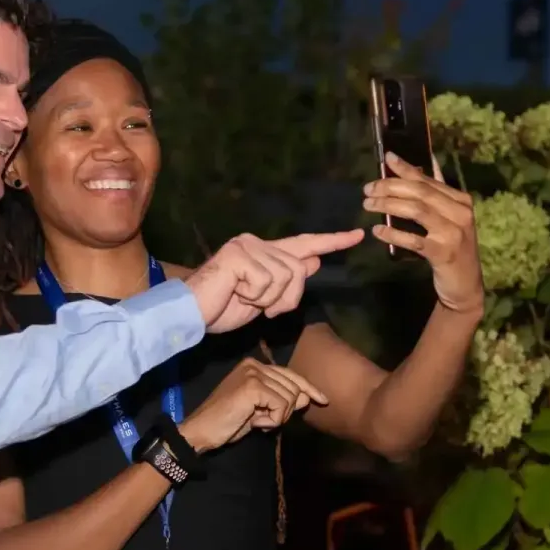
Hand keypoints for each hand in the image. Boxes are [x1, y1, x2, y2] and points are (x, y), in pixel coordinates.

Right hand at [179, 358, 326, 451]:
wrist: (201, 430)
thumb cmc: (227, 422)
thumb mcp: (260, 411)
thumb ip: (281, 401)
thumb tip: (306, 398)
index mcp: (254, 366)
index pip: (290, 374)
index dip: (308, 388)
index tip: (322, 399)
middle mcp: (254, 364)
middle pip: (293, 386)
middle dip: (286, 410)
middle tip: (265, 421)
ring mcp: (253, 373)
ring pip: (289, 397)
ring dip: (278, 417)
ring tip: (257, 421)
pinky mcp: (253, 386)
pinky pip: (281, 405)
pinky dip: (273, 420)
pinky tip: (256, 423)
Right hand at [186, 230, 364, 333]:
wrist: (191, 313)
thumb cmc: (222, 308)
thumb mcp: (263, 299)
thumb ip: (287, 281)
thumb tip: (313, 260)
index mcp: (264, 250)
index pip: (305, 243)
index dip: (332, 242)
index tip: (357, 236)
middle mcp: (257, 241)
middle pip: (299, 269)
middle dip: (287, 297)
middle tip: (262, 308)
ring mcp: (247, 246)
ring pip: (286, 276)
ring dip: (269, 299)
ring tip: (245, 299)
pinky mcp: (239, 254)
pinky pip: (267, 281)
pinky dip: (255, 297)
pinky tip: (236, 293)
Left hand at [363, 153, 483, 314]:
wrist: (465, 285)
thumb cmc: (453, 248)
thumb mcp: (450, 219)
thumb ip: (436, 194)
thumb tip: (423, 163)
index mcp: (461, 200)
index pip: (428, 180)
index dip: (405, 169)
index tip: (386, 159)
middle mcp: (460, 213)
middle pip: (420, 192)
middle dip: (390, 187)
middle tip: (368, 189)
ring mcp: (453, 233)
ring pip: (416, 211)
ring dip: (388, 205)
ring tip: (368, 205)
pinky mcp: (443, 253)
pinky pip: (413, 239)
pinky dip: (393, 233)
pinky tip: (377, 230)